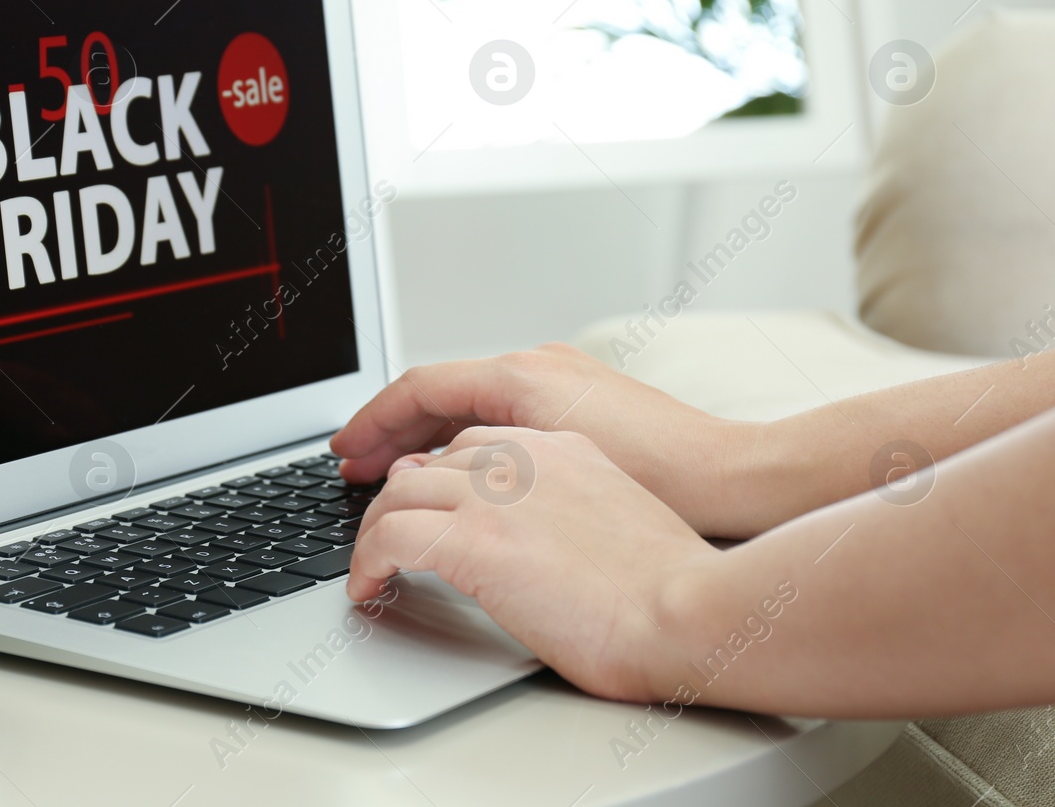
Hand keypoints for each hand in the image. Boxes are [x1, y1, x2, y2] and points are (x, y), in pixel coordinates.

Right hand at [331, 344, 761, 536]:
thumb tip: (422, 469)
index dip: (371, 421)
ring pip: (469, 403)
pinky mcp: (581, 407)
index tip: (342, 452)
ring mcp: (562, 381)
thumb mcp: (542, 464)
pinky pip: (500, 415)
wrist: (733, 482)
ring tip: (396, 472)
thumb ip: (472, 457)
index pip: (419, 387)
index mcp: (521, 373)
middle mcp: (539, 365)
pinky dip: (464, 439)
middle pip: (439, 389)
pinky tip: (459, 475)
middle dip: (391, 428)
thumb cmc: (656, 477)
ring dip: (425, 434)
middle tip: (354, 466)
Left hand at [345, 427, 719, 700]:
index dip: (435, 474)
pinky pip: (390, 535)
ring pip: (397, 492)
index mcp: (562, 448)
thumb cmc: (668, 588)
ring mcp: (496, 494)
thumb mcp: (616, 519)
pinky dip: (367, 561)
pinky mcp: (474, 538)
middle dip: (393, 497)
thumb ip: (566, 507)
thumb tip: (525, 534)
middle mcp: (524, 458)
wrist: (687, 611)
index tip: (416, 500)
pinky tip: (369, 588)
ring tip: (368, 566)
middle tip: (375, 534)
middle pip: (428, 462)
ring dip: (373, 531)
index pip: (472, 442)